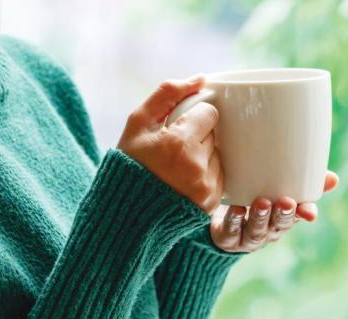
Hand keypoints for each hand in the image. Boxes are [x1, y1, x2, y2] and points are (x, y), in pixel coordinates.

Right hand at [117, 75, 222, 213]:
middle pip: (214, 134)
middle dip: (196, 137)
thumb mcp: (138, 123)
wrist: (128, 210)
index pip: (209, 113)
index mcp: (179, 143)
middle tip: (173, 151)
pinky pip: (219, 176)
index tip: (177, 128)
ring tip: (177, 168)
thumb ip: (168, 94)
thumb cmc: (130, 162)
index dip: (192, 118)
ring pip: (218, 155)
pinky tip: (184, 180)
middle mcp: (197, 166)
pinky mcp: (212, 202)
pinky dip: (205, 175)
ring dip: (203, 156)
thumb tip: (201, 79)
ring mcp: (206, 187)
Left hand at [209, 172, 339, 252]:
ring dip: (260, 217)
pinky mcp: (227, 238)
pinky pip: (231, 231)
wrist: (219, 219)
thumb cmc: (253, 199)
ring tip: (261, 203)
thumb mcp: (277, 189)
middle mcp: (268, 230)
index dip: (305, 214)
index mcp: (283, 218)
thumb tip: (334, 179)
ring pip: (256, 230)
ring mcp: (248, 237)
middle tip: (286, 202)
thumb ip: (302, 181)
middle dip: (283, 215)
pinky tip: (235, 209)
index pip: (298, 217)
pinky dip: (233, 221)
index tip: (309, 211)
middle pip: (278, 225)